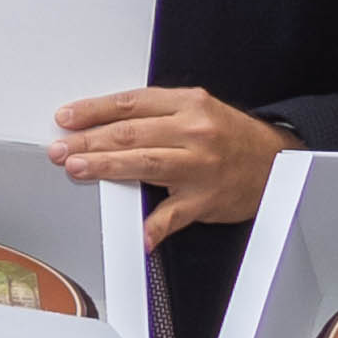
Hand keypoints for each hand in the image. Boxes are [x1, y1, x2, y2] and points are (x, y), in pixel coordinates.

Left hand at [50, 85, 285, 244]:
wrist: (276, 161)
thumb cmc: (230, 135)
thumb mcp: (196, 109)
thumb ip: (154, 113)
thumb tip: (103, 123)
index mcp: (188, 104)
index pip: (130, 103)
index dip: (92, 111)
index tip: (66, 118)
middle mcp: (194, 132)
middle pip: (131, 134)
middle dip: (88, 141)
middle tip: (60, 148)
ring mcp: (200, 167)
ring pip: (144, 164)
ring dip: (105, 167)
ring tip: (77, 168)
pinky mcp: (205, 199)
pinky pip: (172, 215)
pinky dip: (151, 227)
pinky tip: (134, 234)